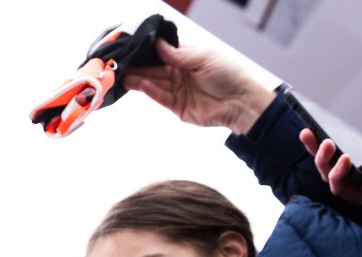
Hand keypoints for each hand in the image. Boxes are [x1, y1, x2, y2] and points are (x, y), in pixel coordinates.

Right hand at [121, 38, 275, 134]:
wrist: (240, 103)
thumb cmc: (229, 75)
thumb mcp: (204, 57)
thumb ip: (179, 54)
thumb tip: (158, 44)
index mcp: (188, 57)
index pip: (163, 52)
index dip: (149, 50)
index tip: (134, 47)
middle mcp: (180, 73)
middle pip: (154, 69)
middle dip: (138, 66)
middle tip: (122, 62)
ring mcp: (177, 90)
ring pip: (153, 83)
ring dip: (138, 78)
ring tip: (122, 73)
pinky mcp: (176, 106)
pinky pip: (159, 96)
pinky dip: (148, 90)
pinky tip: (137, 83)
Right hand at [300, 129, 361, 219]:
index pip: (339, 151)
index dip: (322, 141)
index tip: (310, 127)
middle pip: (329, 164)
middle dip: (315, 149)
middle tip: (308, 135)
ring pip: (331, 177)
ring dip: (325, 162)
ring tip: (327, 146)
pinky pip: (344, 190)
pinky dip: (339, 176)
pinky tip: (344, 161)